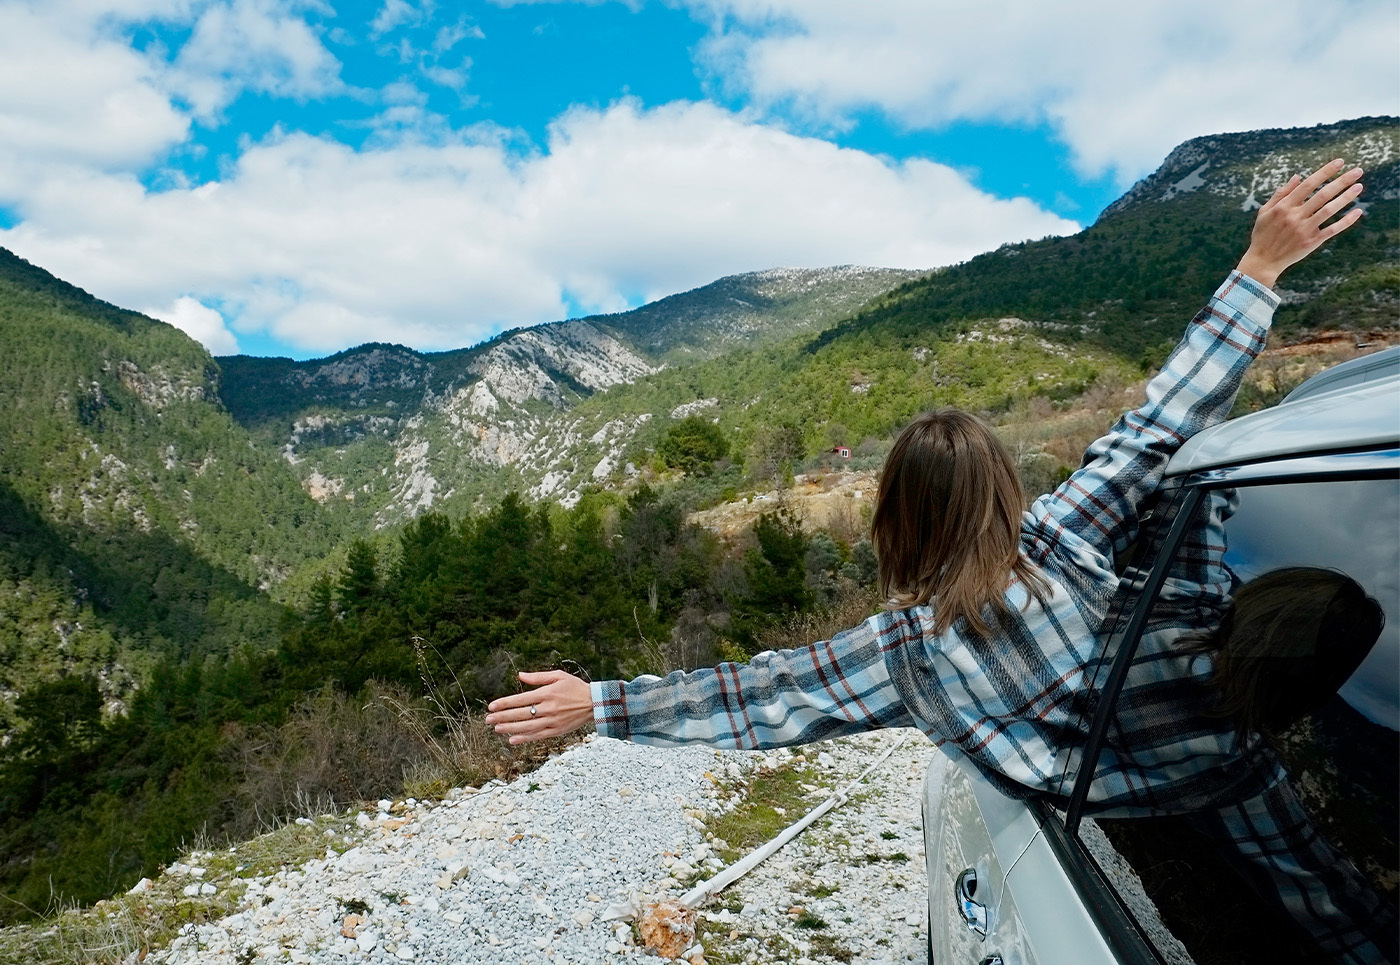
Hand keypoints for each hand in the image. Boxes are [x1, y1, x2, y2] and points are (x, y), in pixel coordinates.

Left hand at [485, 670, 593, 744]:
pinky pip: (537, 736)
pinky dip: (524, 738)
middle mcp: (548, 708)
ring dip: (510, 728)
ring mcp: (552, 721)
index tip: (492, 706)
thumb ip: (538, 677)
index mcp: (546, 693)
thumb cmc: (575, 687)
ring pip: (526, 726)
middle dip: (502, 717)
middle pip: (520, 714)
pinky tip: (512, 739)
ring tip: (496, 729)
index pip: (520, 699)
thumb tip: (520, 675)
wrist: (595, 703)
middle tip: (488, 719)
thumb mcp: (558, 676)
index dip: (504, 703)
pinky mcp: (556, 731)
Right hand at [1236, 159, 1363, 287]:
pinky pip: (1332, 229)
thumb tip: (1298, 176)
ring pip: (1329, 210)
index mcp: (1283, 207)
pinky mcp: (1311, 242)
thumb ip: (1281, 194)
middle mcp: (1294, 216)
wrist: (1263, 261)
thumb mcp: (1265, 212)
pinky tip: (1357, 212)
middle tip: (1357, 171)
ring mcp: (1304, 230)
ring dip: (1346, 197)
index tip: (1339, 162)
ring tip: (1359, 186)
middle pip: (1322, 195)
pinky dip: (1346, 221)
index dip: (1325, 172)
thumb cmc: (1263, 234)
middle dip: (1342, 181)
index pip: (1308, 185)